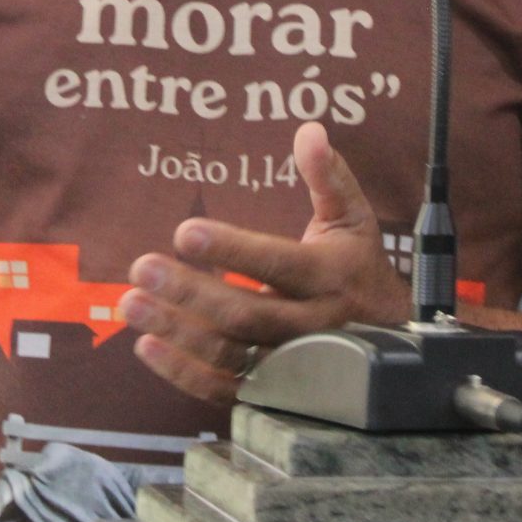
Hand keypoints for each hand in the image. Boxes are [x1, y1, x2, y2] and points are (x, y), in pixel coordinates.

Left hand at [122, 121, 412, 404]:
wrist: (390, 338)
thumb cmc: (358, 266)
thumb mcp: (353, 217)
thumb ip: (329, 175)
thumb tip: (309, 130)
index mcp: (330, 276)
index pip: (277, 263)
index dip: (232, 250)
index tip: (184, 232)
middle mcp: (312, 324)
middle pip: (246, 314)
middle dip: (190, 292)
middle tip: (141, 267)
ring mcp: (292, 365)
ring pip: (230, 354)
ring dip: (177, 332)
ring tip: (131, 304)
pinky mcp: (273, 391)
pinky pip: (225, 389)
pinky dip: (183, 374)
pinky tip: (147, 346)